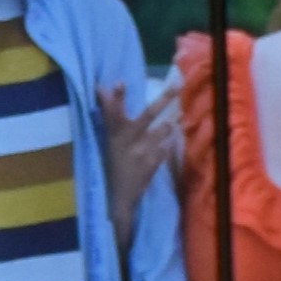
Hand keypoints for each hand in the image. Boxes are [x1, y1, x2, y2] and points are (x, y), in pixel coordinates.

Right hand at [103, 69, 187, 226]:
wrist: (119, 197)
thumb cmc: (113, 166)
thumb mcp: (109, 143)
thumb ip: (111, 118)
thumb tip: (104, 90)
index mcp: (113, 135)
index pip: (112, 112)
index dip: (114, 98)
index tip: (119, 82)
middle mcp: (128, 141)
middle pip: (148, 115)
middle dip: (164, 99)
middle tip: (177, 85)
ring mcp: (143, 152)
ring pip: (163, 129)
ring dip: (169, 125)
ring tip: (174, 119)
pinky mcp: (154, 163)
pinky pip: (166, 148)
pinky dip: (166, 146)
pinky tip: (163, 147)